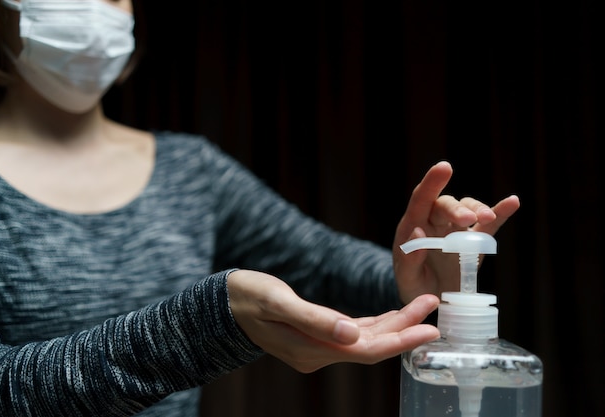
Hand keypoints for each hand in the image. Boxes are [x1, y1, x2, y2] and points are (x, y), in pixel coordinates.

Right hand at [227, 270, 439, 372]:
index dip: (400, 340)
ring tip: (421, 306)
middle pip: (371, 346)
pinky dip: (374, 325)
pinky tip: (390, 316)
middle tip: (433, 307)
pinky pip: (352, 335)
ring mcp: (317, 348)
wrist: (223, 305)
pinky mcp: (316, 337)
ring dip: (393, 325)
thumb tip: (353, 334)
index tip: (429, 328)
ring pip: (364, 340)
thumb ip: (314, 319)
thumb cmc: (247, 297)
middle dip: (405, 328)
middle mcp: (317, 354)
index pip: (366, 350)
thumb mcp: (277, 301)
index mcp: (310, 349)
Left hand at [393, 161, 520, 303]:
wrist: (430, 299)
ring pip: (468, 210)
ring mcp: (456, 230)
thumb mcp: (406, 278)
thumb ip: (409, 259)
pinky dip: (500, 212)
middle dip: (457, 209)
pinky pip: (489, 226)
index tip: (444, 167)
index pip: (421, 200)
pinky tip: (513, 202)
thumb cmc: (413, 285)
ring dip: (478, 210)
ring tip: (487, 218)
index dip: (432, 183)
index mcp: (413, 227)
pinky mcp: (475, 242)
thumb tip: (418, 232)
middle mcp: (435, 222)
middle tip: (468, 219)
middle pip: (446, 205)